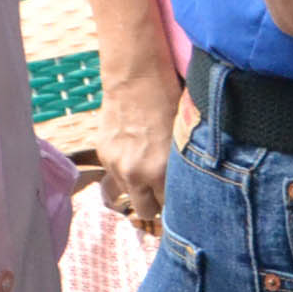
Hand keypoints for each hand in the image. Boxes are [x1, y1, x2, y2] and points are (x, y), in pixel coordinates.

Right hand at [96, 76, 181, 226]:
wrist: (137, 80)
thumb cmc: (170, 103)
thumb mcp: (184, 140)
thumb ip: (182, 169)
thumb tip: (189, 189)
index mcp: (160, 171)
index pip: (170, 207)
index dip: (177, 204)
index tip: (182, 201)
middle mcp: (135, 173)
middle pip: (146, 211)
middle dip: (156, 204)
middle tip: (164, 191)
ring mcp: (116, 165)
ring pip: (128, 195)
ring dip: (138, 188)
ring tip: (149, 171)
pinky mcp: (103, 155)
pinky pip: (115, 176)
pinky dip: (125, 171)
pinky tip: (135, 153)